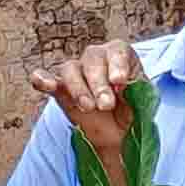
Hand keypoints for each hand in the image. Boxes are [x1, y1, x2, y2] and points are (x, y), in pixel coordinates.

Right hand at [28, 40, 146, 171]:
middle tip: (106, 105)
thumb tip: (122, 85)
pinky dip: (42, 79)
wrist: (119, 134)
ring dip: (79, 88)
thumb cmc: (133, 112)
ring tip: (88, 108)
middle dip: (99, 84)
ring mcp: (77, 72)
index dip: (117, 64)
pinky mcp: (60, 89)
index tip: (119, 81)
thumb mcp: (142, 103)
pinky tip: (45, 84)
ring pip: (70, 69)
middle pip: (92, 60)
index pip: (117, 51)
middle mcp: (97, 58)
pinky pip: (46, 78)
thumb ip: (136, 92)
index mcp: (121, 56)